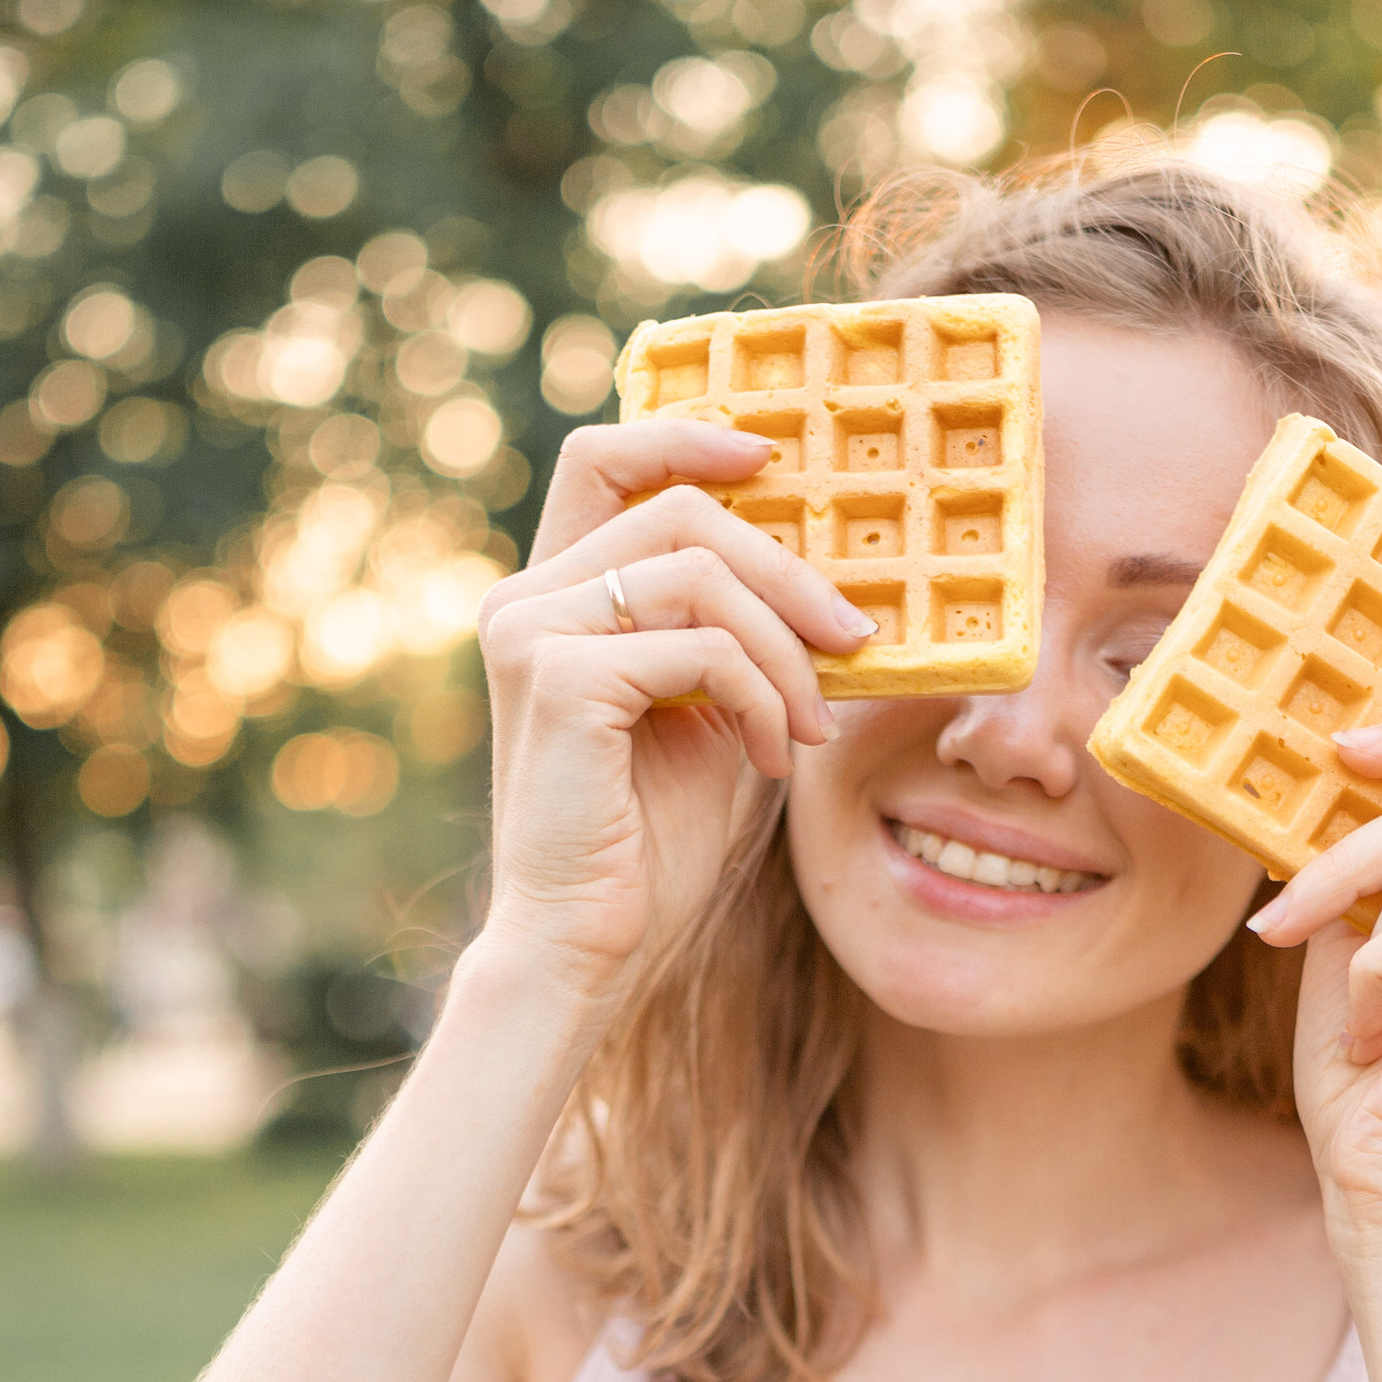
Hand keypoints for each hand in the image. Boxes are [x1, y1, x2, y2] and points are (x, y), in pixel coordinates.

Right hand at [474, 419, 871, 1003]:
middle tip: (856, 637)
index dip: (690, 436)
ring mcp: (531, 633)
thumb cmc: (646, 838)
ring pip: (701, 575)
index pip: (606, 459)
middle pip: (678, 507)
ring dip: (786, 651)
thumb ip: (733, 632)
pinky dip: (760, 700)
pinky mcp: (560, 680)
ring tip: (812, 725)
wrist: (586, 944)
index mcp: (551, 594)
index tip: (775, 460)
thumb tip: (833, 574)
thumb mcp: (707, 709)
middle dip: (787, 567)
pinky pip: (702, 649)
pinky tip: (769, 758)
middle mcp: (524, 599)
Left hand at [1249, 722, 1381, 1249]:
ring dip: (1362, 941)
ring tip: (1371, 1016)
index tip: (1343, 752)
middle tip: (1288, 927)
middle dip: (1344, 864)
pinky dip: (1376, 977)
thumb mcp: (1363, 930)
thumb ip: (1380, 851)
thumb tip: (1345, 755)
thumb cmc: (1370, 1068)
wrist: (1380, 1182)